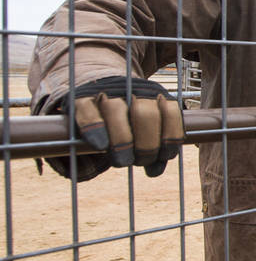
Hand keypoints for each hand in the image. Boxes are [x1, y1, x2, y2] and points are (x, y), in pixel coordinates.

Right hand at [46, 76, 184, 180]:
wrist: (100, 94)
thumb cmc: (130, 121)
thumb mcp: (148, 130)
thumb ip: (155, 146)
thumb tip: (155, 170)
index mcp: (154, 95)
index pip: (169, 111)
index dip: (169, 138)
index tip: (164, 156)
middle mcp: (131, 90)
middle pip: (144, 114)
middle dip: (147, 145)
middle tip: (140, 162)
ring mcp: (106, 93)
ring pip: (116, 110)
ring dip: (123, 141)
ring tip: (122, 162)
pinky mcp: (81, 99)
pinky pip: (87, 112)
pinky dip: (94, 129)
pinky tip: (100, 145)